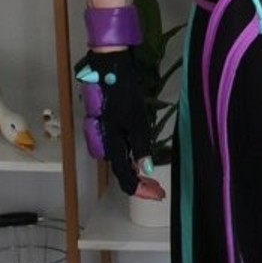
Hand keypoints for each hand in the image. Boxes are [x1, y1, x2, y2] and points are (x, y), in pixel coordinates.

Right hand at [74, 48, 163, 197]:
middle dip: (139, 182)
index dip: (141, 190)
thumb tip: (145, 170)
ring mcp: (104, 133)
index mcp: (110, 142)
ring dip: (134, 170)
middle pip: (121, 171)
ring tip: (151, 178)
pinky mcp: (107, 125)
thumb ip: (140, 146)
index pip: (124, 176)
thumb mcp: (136, 119)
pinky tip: (138, 156)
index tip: (157, 196)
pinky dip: (130, 157)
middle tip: (157, 188)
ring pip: (119, 160)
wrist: (108, 67)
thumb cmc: (122, 91)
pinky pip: (118, 148)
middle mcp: (104, 142)